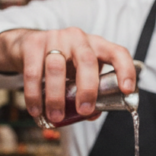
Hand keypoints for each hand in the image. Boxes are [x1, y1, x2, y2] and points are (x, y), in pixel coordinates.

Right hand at [0, 28, 135, 122]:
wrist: (28, 46)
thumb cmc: (63, 63)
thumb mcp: (79, 74)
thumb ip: (88, 92)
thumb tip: (92, 114)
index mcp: (96, 45)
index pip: (117, 53)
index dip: (125, 70)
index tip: (127, 90)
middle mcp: (78, 38)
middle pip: (87, 61)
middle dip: (87, 89)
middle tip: (84, 111)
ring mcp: (55, 38)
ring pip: (56, 67)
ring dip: (56, 96)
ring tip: (55, 117)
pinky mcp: (33, 44)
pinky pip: (33, 72)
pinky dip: (34, 95)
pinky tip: (36, 110)